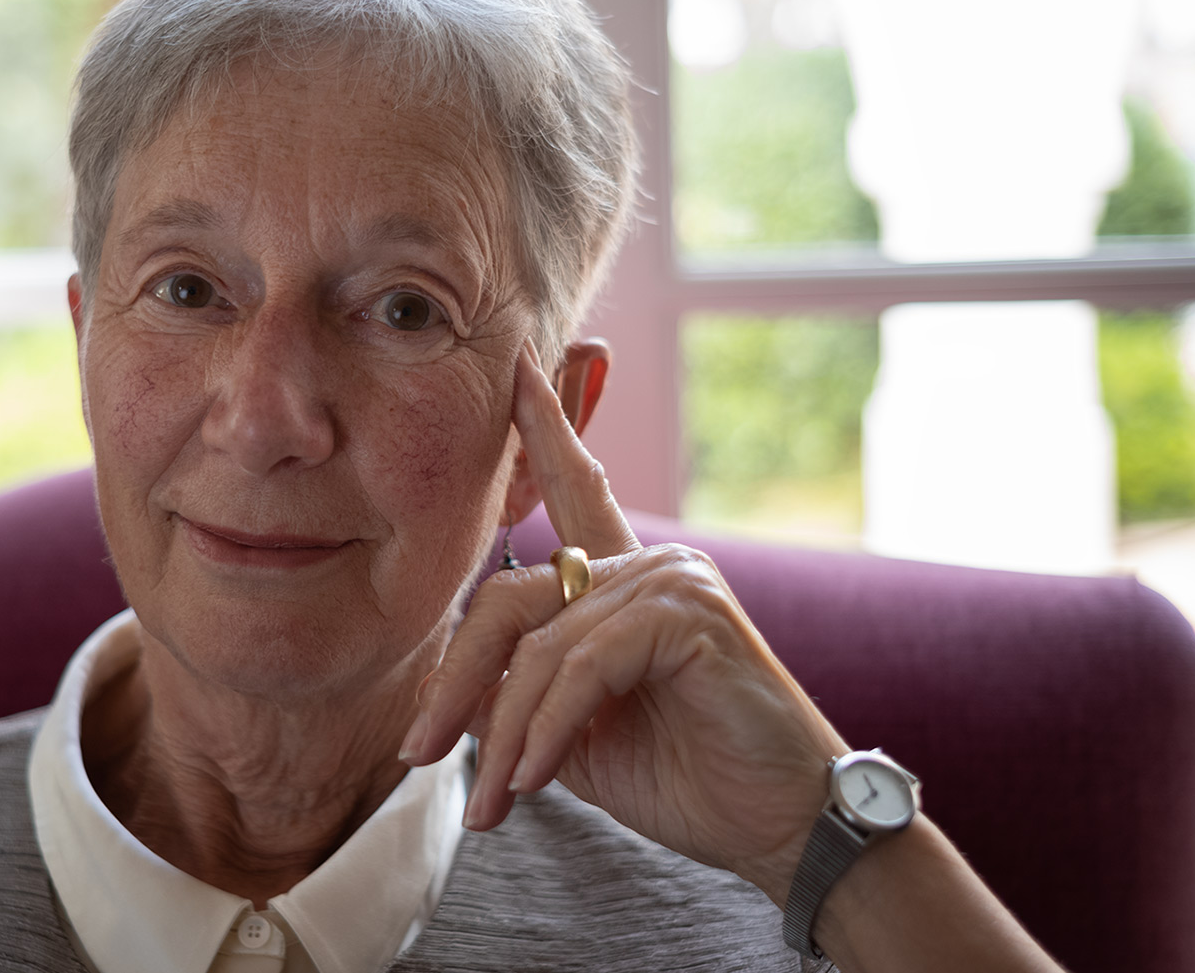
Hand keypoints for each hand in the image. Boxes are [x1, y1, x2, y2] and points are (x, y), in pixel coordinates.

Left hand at [399, 344, 850, 901]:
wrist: (778, 828)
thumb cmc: (688, 779)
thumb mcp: (574, 737)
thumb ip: (519, 697)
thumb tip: (443, 696)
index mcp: (625, 581)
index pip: (574, 491)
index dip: (543, 430)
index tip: (516, 366)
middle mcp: (649, 564)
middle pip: (508, 597)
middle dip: (455, 681)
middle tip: (416, 752)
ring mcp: (671, 580)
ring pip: (538, 645)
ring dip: (504, 732)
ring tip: (491, 803)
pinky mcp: (688, 614)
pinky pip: (581, 665)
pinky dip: (546, 728)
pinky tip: (536, 777)